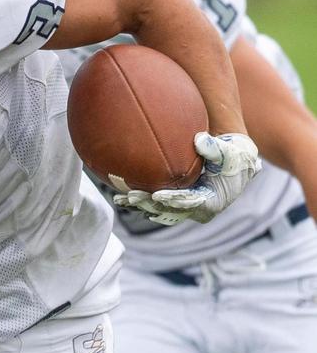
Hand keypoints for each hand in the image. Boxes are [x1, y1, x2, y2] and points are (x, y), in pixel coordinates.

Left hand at [121, 132, 260, 224]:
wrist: (232, 163)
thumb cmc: (231, 156)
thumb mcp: (229, 152)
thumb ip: (215, 148)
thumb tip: (199, 140)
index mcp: (213, 202)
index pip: (190, 203)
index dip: (173, 200)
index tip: (157, 195)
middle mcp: (198, 210)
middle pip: (170, 210)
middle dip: (150, 204)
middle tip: (131, 196)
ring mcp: (186, 209)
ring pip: (160, 211)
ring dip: (141, 206)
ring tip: (120, 198)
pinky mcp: (177, 204)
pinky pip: (156, 206)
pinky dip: (140, 203)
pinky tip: (121, 197)